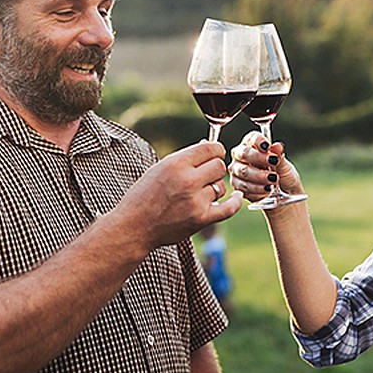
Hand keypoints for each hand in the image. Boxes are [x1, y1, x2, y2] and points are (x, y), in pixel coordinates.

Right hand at [110, 141, 242, 257]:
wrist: (134, 226)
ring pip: (221, 186)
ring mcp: (196, 201)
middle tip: (205, 176)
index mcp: (176, 164)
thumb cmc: (144, 196)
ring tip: (198, 194)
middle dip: (214, 169)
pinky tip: (238, 197)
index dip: (215, 151)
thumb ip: (185, 159)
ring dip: (214, 188)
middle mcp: (187, 180)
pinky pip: (229, 208)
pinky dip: (236, 202)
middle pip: (219, 166)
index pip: (211, 148)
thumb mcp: (159, 169)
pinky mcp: (201, 219)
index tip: (213, 155)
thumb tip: (209, 146)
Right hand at [229, 131, 303, 202]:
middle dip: (259, 158)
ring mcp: (237, 171)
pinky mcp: (237, 186)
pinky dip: (256, 188)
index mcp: (253, 145)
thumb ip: (279, 156)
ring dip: (259, 176)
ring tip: (273, 180)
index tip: (268, 146)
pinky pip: (243, 186)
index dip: (258, 141)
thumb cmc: (283, 176)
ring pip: (243, 171)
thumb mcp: (285, 166)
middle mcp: (241, 156)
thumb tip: (277, 146)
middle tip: (274, 162)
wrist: (285, 194)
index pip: (251, 138)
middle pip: (244, 153)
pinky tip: (267, 189)